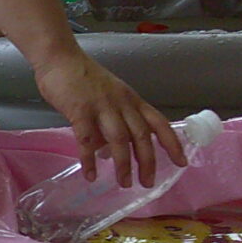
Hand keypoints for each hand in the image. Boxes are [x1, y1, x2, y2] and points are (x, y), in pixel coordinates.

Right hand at [31, 51, 184, 186]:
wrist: (60, 59)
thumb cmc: (83, 78)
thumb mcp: (110, 95)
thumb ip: (115, 118)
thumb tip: (113, 148)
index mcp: (131, 100)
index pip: (159, 123)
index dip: (172, 143)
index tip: (181, 162)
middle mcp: (121, 104)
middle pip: (141, 136)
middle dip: (147, 162)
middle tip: (148, 183)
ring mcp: (101, 107)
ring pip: (119, 139)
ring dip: (123, 164)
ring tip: (124, 183)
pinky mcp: (80, 111)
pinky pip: (87, 140)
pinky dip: (89, 160)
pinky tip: (90, 174)